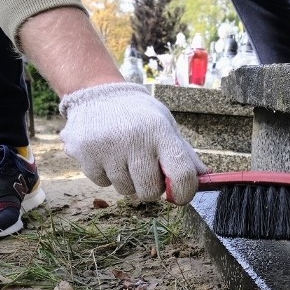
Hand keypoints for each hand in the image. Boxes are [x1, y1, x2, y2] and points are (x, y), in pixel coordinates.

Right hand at [59, 83, 207, 204]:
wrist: (98, 93)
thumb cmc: (139, 115)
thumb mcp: (165, 125)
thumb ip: (184, 153)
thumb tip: (204, 178)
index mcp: (159, 130)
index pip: (182, 174)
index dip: (184, 192)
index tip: (178, 195)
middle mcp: (134, 138)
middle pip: (150, 191)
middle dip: (150, 187)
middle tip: (144, 169)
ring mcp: (107, 147)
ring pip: (124, 190)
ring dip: (126, 180)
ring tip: (122, 155)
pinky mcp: (84, 153)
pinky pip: (102, 183)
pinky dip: (105, 174)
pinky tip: (105, 154)